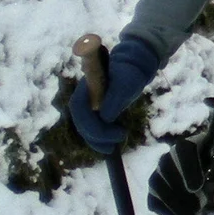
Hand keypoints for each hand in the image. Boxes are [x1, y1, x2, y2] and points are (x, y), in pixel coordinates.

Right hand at [69, 35, 161, 155]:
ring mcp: (88, 103)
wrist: (133, 66)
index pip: (79, 110)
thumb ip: (116, 97)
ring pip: (85, 127)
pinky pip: (92, 127)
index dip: (91, 125)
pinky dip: (98, 138)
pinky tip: (110, 146)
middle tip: (113, 147)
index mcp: (87, 87)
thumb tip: (105, 118)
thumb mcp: (127, 83)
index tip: (113, 134)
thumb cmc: (130, 72)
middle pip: (81, 120)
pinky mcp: (95, 110)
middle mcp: (83, 97)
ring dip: (96, 140)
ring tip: (112, 149)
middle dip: (95, 136)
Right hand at [148, 126, 213, 214]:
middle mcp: (170, 157)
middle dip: (180, 194)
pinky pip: (155, 203)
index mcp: (191, 145)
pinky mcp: (156, 193)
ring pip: (158, 188)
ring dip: (174, 208)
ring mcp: (160, 175)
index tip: (198, 188)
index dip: (188, 168)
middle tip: (196, 212)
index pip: (184, 151)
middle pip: (166, 170)